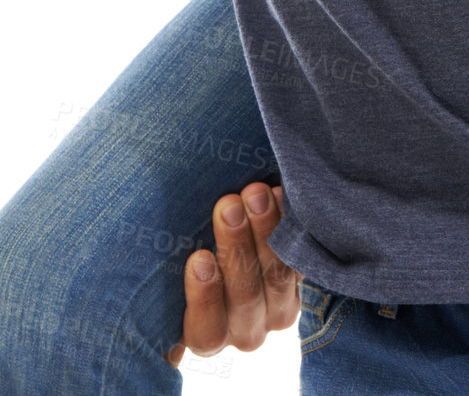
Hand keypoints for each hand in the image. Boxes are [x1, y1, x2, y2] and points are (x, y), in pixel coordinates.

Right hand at [165, 183, 299, 364]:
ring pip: (277, 275)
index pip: (207, 329)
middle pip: (246, 296)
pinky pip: (302, 254)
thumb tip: (104, 267)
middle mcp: (245, 330)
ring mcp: (278, 307)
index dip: (204, 296)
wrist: (229, 247)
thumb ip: (155, 281)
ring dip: (266, 230)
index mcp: (206, 336)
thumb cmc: (179, 265)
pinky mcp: (301, 280)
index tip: (198, 257)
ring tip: (254, 192)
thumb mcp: (163, 280)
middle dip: (237, 247)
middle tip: (228, 205)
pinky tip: (280, 193)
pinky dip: (291, 222)